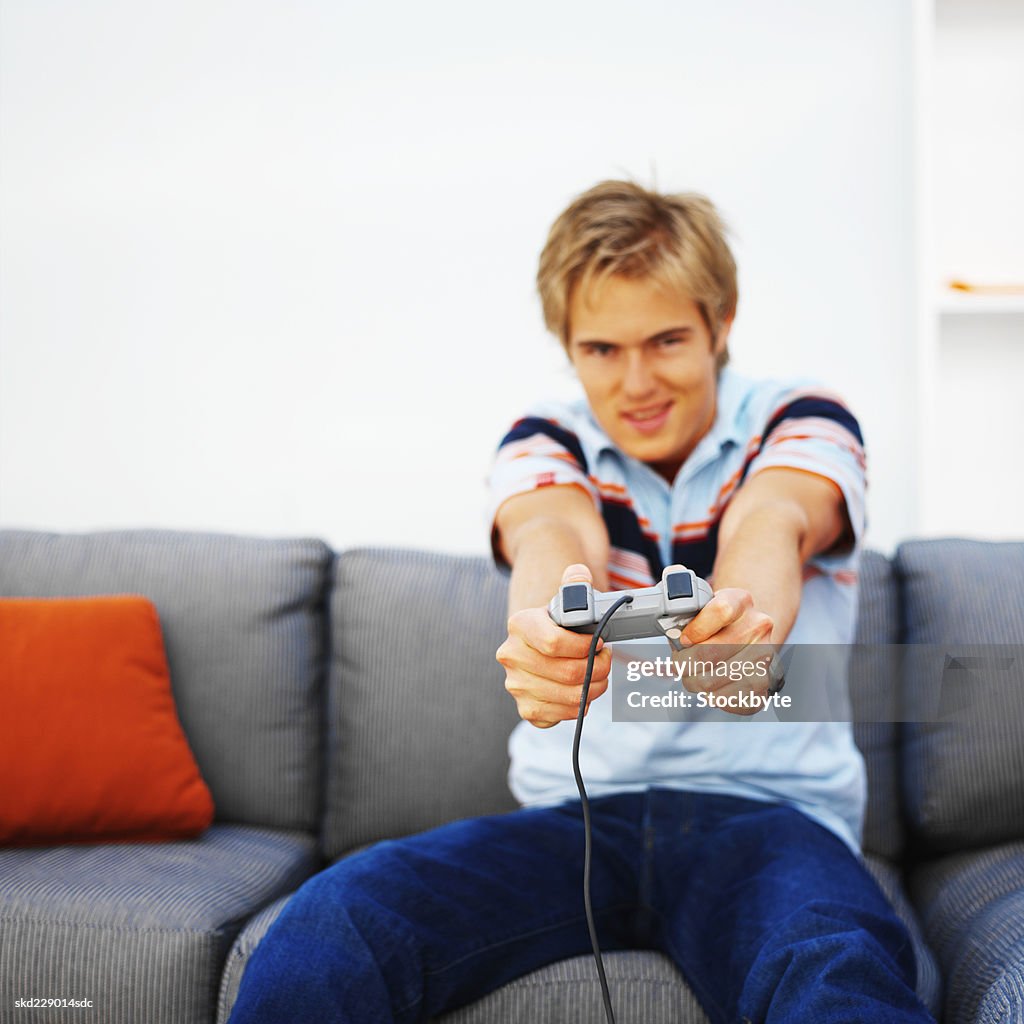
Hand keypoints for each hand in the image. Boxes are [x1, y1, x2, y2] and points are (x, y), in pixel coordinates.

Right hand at [496, 564, 611, 728]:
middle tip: (606, 661)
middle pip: (566, 673)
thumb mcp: (565, 600)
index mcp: (520, 625)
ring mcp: (516, 685)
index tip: (599, 643)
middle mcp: (511, 657)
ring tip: (599, 677)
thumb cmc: (558, 624)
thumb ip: (576, 584)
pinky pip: (558, 716)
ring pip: (568, 697)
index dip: (584, 647)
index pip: (553, 642)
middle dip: (597, 669)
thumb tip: (579, 573)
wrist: (539, 644)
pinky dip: (577, 708)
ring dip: (593, 689)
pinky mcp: (526, 708)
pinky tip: (582, 694)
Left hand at [673, 588, 775, 715]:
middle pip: (710, 653)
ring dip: (693, 682)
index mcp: (741, 601)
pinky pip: (725, 699)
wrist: (748, 636)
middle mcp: (758, 627)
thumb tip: (674, 616)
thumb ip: (686, 608)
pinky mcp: (762, 684)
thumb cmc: (718, 623)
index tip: (683, 639)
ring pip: (712, 680)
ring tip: (692, 675)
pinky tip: (711, 685)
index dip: (695, 629)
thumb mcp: (704, 605)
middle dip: (684, 663)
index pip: (720, 611)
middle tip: (679, 663)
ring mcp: (764, 657)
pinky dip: (710, 696)